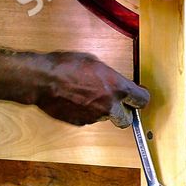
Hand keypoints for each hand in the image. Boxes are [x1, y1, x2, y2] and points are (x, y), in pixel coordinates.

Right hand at [34, 52, 149, 127]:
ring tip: (87, 96)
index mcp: (117, 87)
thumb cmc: (66, 66)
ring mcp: (95, 116)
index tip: (138, 97)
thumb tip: (114, 81)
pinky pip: (89, 120)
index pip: (142, 100)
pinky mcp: (80, 123)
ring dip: (101, 110)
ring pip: (105, 118)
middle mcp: (109, 105)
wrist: (43, 80)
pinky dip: (86, 113)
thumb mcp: (94, 62)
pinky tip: (76, 101)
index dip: (140, 99)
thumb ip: (109, 76)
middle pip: (127, 120)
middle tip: (116, 104)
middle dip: (124, 113)